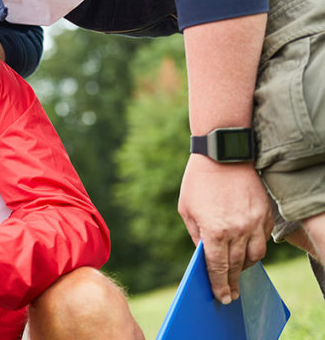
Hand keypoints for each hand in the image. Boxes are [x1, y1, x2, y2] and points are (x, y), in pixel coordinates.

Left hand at [178, 154, 271, 303]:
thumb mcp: (187, 210)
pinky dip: (255, 248)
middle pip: (237, 265)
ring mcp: (254, 223)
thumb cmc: (198, 182)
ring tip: (237, 271)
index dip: (220, 284)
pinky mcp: (265, 215)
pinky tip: (246, 250)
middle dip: (232, 282)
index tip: (223, 297)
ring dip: (245, 266)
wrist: (223, 156)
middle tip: (230, 294)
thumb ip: (197, 236)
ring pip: (255, 256)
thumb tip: (205, 255)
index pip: (219, 266)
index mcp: (215, 230)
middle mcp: (238, 230)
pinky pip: (263, 240)